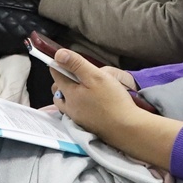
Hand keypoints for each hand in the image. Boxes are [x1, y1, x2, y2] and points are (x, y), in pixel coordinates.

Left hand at [48, 49, 179, 167]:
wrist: (126, 128)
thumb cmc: (112, 100)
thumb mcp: (96, 76)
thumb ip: (76, 64)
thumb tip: (58, 54)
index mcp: (70, 93)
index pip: (56, 75)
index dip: (60, 64)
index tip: (67, 59)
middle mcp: (69, 107)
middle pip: (58, 91)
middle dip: (63, 81)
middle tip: (76, 75)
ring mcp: (77, 118)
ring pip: (65, 104)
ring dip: (69, 95)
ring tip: (82, 89)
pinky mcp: (86, 125)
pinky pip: (75, 113)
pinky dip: (77, 106)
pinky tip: (89, 103)